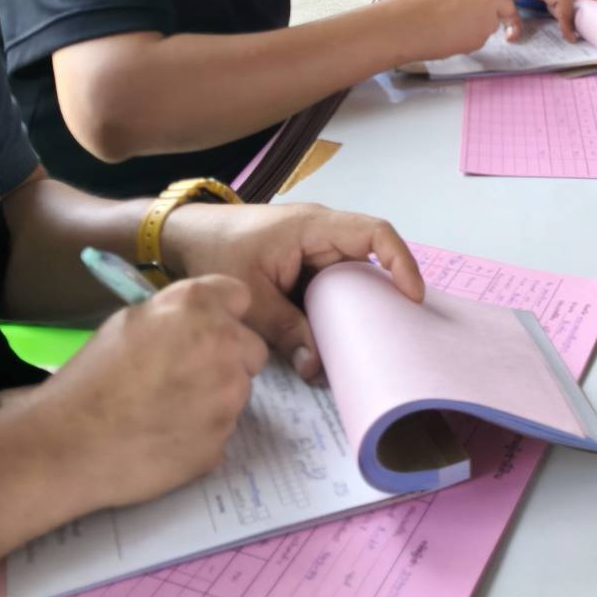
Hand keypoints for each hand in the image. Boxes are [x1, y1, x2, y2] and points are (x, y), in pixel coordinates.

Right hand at [43, 275, 265, 507]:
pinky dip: (203, 433)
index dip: (226, 316)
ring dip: (216, 397)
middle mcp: (224, 342)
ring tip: (169, 409)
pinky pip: (223, 429)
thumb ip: (179, 313)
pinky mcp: (221, 439)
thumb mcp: (133, 320)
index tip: (211, 331)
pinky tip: (167, 436)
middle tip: (188, 376)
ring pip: (239, 390)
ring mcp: (227, 394)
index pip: (241, 297)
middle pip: (251, 348)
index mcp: (199, 304)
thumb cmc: (93, 376)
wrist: (67, 442)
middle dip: (230, 359)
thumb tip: (203, 317)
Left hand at [161, 200, 425, 379]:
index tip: (411, 298)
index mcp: (314, 228)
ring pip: (349, 281)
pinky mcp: (302, 269)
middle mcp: (322, 236)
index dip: (400, 262)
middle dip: (380, 299)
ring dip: (354, 312)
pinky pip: (330, 290)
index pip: (375, 233)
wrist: (185, 237)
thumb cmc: (217, 251)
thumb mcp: (251, 295)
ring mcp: (313, 252)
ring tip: (362, 349)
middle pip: (367, 262)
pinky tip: (333, 344)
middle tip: (390, 338)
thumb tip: (317, 368)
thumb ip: (285, 329)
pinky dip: (335, 314)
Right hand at [393, 0, 517, 51]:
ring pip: (493, 25)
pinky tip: (449, 37)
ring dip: (480, 28)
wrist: (405, 24)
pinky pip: (480, 39)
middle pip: (507, 5)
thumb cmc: (417, 3)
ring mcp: (488, 15)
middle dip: (500, 14)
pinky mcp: (481, 37)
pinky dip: (469, 41)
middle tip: (484, 22)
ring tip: (452, 28)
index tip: (492, 4)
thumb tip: (478, 0)